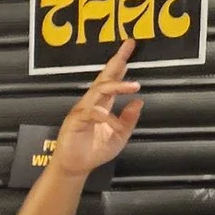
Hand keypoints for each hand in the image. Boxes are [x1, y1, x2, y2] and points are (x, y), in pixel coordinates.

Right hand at [49, 39, 142, 177]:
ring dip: (117, 86)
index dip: (120, 64)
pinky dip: (104, 116)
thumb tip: (139, 101)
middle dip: (116, 61)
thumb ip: (129, 119)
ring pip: (99, 90)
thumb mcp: (120, 136)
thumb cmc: (94, 152)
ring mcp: (83, 110)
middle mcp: (92, 103)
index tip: (129, 47)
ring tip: (134, 85)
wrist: (76, 168)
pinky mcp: (75, 121)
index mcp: (102, 105)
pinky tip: (111, 121)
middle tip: (128, 47)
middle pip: (104, 77)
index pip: (112, 79)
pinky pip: (91, 112)